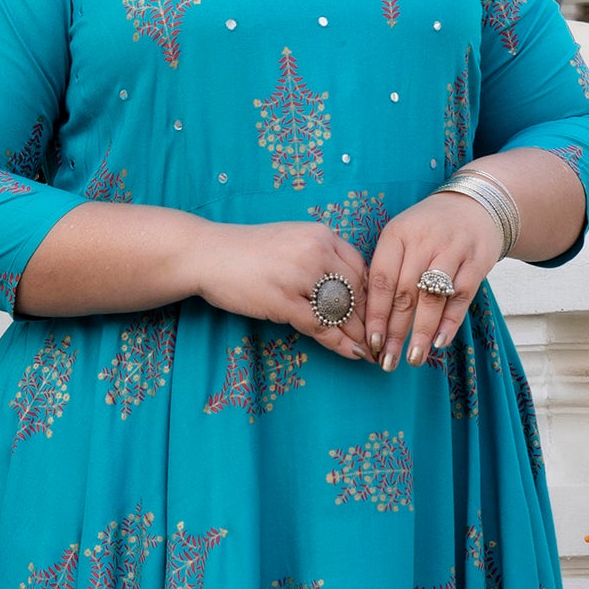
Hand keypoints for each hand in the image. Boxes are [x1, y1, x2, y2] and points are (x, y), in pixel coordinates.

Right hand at [193, 220, 370, 362]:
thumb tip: (348, 290)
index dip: (372, 296)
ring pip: (342, 311)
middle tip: (381, 339)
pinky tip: (352, 354)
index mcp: (321, 235)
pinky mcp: (284, 299)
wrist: (207, 252)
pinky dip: (339, 343)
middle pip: (357, 291)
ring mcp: (300, 275)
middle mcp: (316, 251)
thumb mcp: (292, 242)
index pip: (360, 268)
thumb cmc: (247, 252)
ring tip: (371, 351)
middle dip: (371, 319)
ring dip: (359, 335)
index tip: (376, 315)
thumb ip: (320, 258)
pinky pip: (321, 326)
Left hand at [364, 192, 503, 371]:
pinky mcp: (477, 260)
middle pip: (405, 293)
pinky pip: (461, 297)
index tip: (370, 343)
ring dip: (422, 332)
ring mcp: (452, 249)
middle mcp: (423, 240)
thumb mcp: (402, 236)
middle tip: (387, 361)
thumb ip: (388, 270)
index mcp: (397, 234)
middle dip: (395, 332)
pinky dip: (450, 322)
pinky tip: (439, 342)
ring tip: (413, 358)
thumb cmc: (429, 230)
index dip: (375, 315)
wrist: (475, 204)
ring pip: (432, 297)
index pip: (381, 280)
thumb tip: (372, 321)